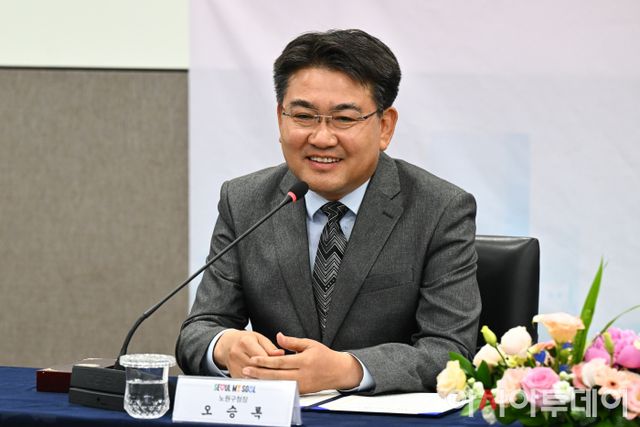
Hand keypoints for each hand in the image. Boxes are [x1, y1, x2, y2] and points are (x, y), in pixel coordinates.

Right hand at [213, 330, 283, 378]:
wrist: (227, 344)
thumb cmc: (245, 340)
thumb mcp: (258, 338)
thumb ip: (270, 347)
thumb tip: (281, 354)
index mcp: (245, 342)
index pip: (262, 356)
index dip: (274, 362)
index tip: (285, 366)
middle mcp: (237, 354)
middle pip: (257, 367)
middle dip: (270, 372)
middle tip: (283, 376)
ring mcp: (234, 365)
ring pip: (252, 376)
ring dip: (265, 380)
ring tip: (277, 382)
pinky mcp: (233, 375)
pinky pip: (247, 382)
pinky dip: (257, 383)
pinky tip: (266, 384)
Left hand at [241, 332, 363, 393]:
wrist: (339, 371)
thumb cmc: (324, 356)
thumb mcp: (310, 344)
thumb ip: (292, 342)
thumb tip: (277, 336)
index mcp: (305, 361)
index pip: (281, 361)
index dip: (266, 360)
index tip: (253, 359)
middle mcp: (303, 375)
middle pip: (277, 375)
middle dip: (260, 373)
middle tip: (246, 370)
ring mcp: (302, 385)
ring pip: (279, 384)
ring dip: (264, 381)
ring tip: (251, 377)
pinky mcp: (302, 391)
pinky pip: (284, 388)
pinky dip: (273, 386)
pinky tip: (264, 383)